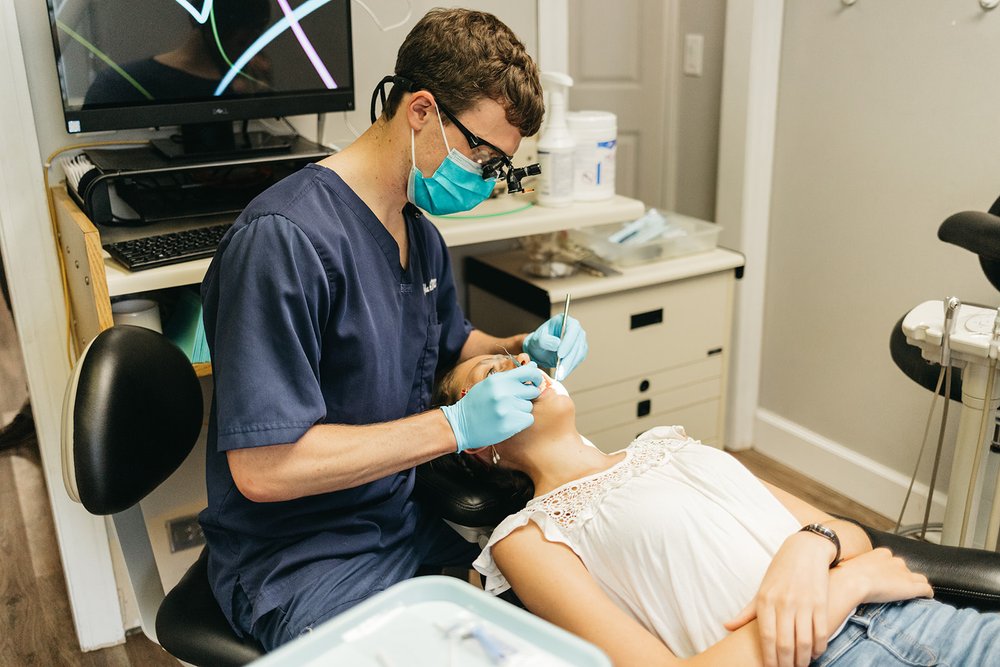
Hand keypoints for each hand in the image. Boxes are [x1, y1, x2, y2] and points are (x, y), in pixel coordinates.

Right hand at [441, 363, 543, 450]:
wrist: (460, 425)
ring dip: (521, 410)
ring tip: (505, 413)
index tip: (534, 382)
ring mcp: (506, 409)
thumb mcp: (489, 384)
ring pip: (528, 406)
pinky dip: (521, 422)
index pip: (528, 371)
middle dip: (526, 396)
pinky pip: (528, 419)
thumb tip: (533, 365)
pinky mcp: (510, 424)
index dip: (535, 376)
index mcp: (498, 380)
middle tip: (513, 402)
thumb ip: (511, 376)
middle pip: (532, 391)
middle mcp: (503, 392)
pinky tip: (508, 421)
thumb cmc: (477, 404)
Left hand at [522, 315, 587, 380]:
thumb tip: (557, 344)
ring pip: (579, 354)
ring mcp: (579, 340)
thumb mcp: (536, 340)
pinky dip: (570, 368)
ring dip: (569, 366)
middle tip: (560, 371)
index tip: (560, 355)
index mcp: (565, 320)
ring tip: (560, 375)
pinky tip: (563, 374)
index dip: (568, 342)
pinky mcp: (580, 351)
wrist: (540, 350)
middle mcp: (575, 329)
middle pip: (577, 343)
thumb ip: (545, 340)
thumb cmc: (538, 342)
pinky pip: (578, 360)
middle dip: (568, 359)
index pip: (572, 329)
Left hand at [724, 531, 834, 666]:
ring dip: (803, 660)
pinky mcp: (821, 603)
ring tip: (800, 666)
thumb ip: (748, 611)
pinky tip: (815, 653)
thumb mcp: (762, 589)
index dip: (769, 658)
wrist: (805, 550)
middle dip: (786, 664)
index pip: (766, 637)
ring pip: (804, 642)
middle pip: (785, 643)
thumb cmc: (780, 571)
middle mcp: (784, 603)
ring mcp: (803, 603)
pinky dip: (818, 647)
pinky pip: (821, 632)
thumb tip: (727, 627)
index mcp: (766, 600)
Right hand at [836, 547, 932, 605]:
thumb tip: (847, 572)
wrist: (851, 582)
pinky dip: (927, 594)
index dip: (891, 571)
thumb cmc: (845, 576)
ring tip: (913, 595)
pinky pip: (926, 589)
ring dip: (917, 585)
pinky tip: (926, 598)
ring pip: (919, 578)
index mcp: (880, 554)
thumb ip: (856, 568)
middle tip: (896, 589)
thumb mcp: (850, 567)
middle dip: (903, 578)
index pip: (892, 561)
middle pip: (905, 569)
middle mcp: (894, 561)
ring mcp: (904, 573)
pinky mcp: (911, 586)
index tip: (886, 579)